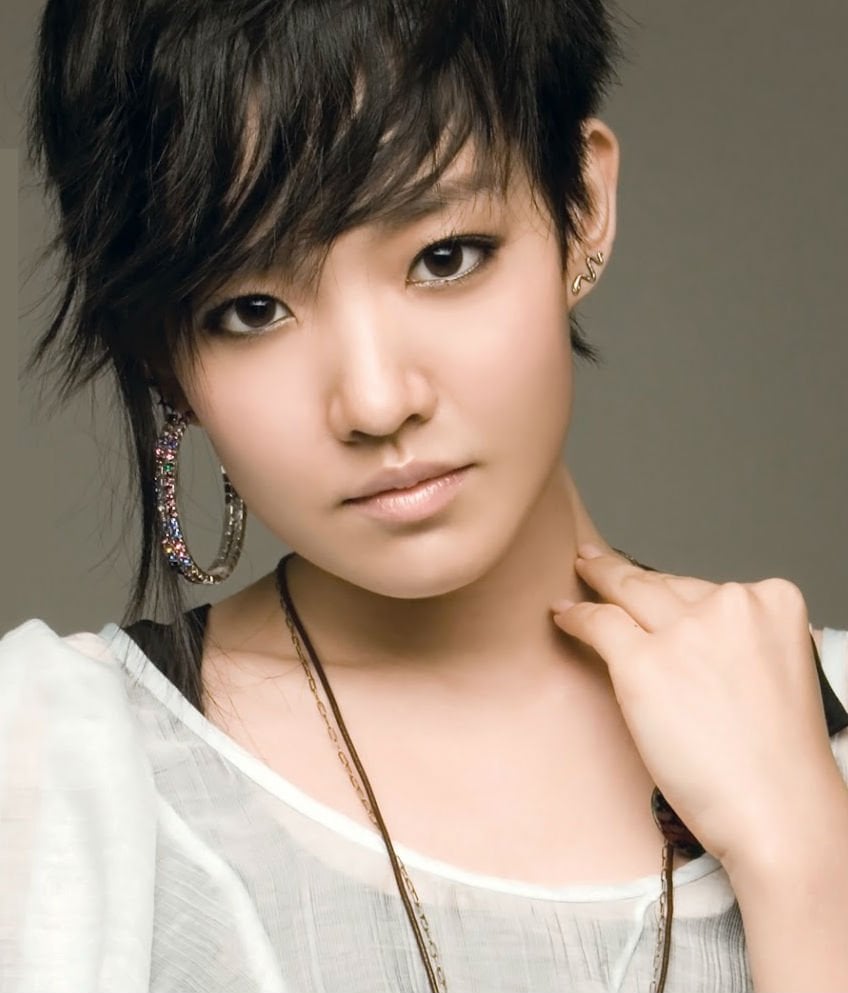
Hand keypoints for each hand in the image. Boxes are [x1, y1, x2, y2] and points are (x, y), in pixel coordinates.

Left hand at [551, 545, 839, 868]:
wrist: (778, 811)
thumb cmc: (778, 761)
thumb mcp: (774, 672)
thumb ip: (737, 641)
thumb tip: (682, 628)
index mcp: (774, 603)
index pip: (708, 588)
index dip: (673, 593)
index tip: (651, 583)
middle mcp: (731, 605)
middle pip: (664, 584)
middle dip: (627, 573)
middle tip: (597, 560)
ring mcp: (686, 631)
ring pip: (628, 592)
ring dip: (599, 582)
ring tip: (580, 573)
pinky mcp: (645, 662)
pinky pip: (599, 624)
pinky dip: (576, 617)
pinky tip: (563, 614)